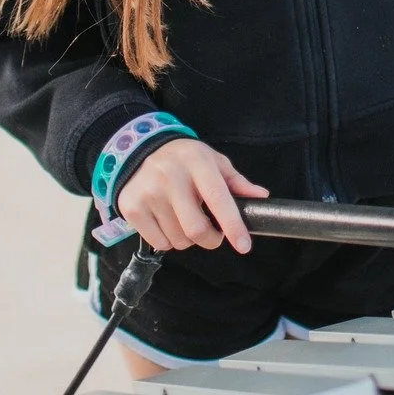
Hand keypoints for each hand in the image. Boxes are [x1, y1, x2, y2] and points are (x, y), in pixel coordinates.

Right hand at [115, 138, 268, 252]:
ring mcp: (149, 193)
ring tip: (184, 219)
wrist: (138, 149)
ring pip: (178, 239)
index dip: (233, 225)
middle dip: (210, 239)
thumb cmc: (184, 159)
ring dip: (187, 239)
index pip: (218, 198)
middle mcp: (170, 176)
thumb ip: (236, 182)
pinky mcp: (132, 208)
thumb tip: (261, 197)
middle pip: (196, 228)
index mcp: (197, 162)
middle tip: (211, 233)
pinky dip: (168, 241)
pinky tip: (166, 221)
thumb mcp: (212, 161)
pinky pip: (159, 243)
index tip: (243, 245)